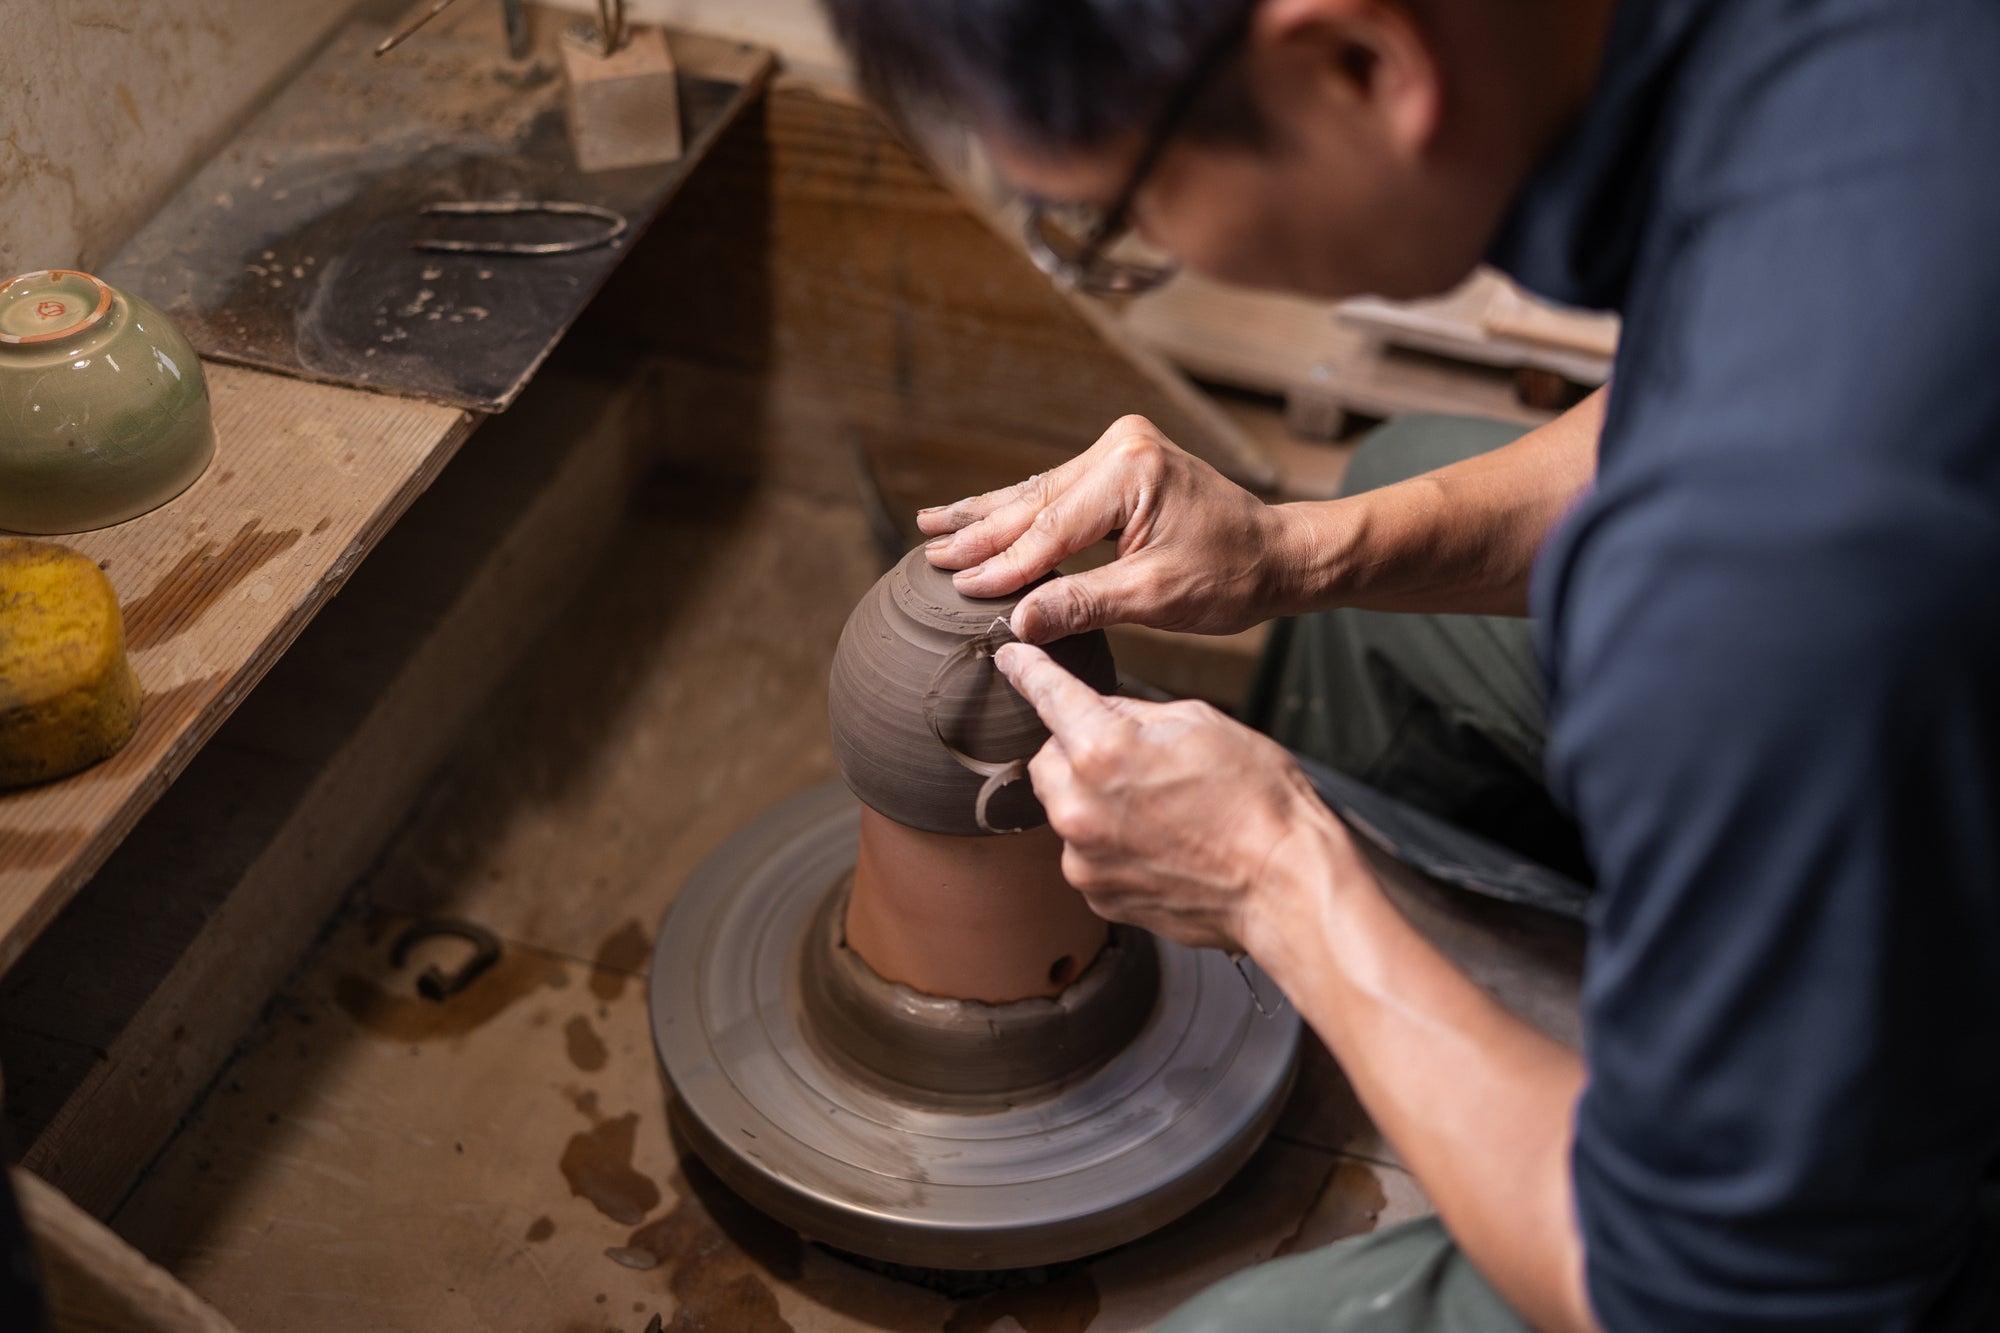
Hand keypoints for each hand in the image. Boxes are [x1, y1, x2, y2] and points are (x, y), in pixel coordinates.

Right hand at [919, 415, 1307, 642]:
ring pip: (1039, 494)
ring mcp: (1121, 451)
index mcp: (1130, 472)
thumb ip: (1082, 605)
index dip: (1002, 564)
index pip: (1049, 529)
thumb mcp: (1155, 598)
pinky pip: (1059, 494)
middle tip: (927, 550)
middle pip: (1034, 502)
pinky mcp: (1122, 464)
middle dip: (980, 531)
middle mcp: (1121, 448)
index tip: (958, 585)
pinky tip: (981, 517)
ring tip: (933, 525)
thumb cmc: (1231, 577)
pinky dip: (1021, 513)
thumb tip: (1017, 623)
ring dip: (989, 516)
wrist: (1280, 554)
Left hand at [995, 641, 1352, 955]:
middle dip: (1077, 752)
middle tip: (1135, 760)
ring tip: (1161, 811)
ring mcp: (1083, 858)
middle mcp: (1078, 806)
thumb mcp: (1200, 723)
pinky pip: (1087, 853)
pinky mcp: (1097, 895)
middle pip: (1047, 761)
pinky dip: (1111, 844)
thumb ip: (1136, 715)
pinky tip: (1161, 845)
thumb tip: (1102, 712)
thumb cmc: (1258, 800)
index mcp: (1102, 749)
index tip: (1011, 659)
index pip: (1048, 695)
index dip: (1028, 671)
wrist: (1285, 884)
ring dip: (1094, 801)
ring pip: (1066, 810)